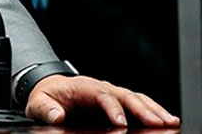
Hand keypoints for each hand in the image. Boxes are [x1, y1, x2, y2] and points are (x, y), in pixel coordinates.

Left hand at [27, 74, 179, 127]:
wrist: (51, 88)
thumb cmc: (47, 96)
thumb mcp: (38, 102)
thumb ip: (45, 109)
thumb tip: (56, 115)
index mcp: (82, 86)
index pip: (100, 94)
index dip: (112, 108)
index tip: (121, 123)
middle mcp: (100, 87)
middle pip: (124, 95)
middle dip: (142, 109)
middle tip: (157, 123)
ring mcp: (111, 93)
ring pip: (136, 98)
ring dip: (153, 109)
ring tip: (169, 121)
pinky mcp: (118, 102)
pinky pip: (139, 103)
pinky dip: (153, 110)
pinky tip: (167, 120)